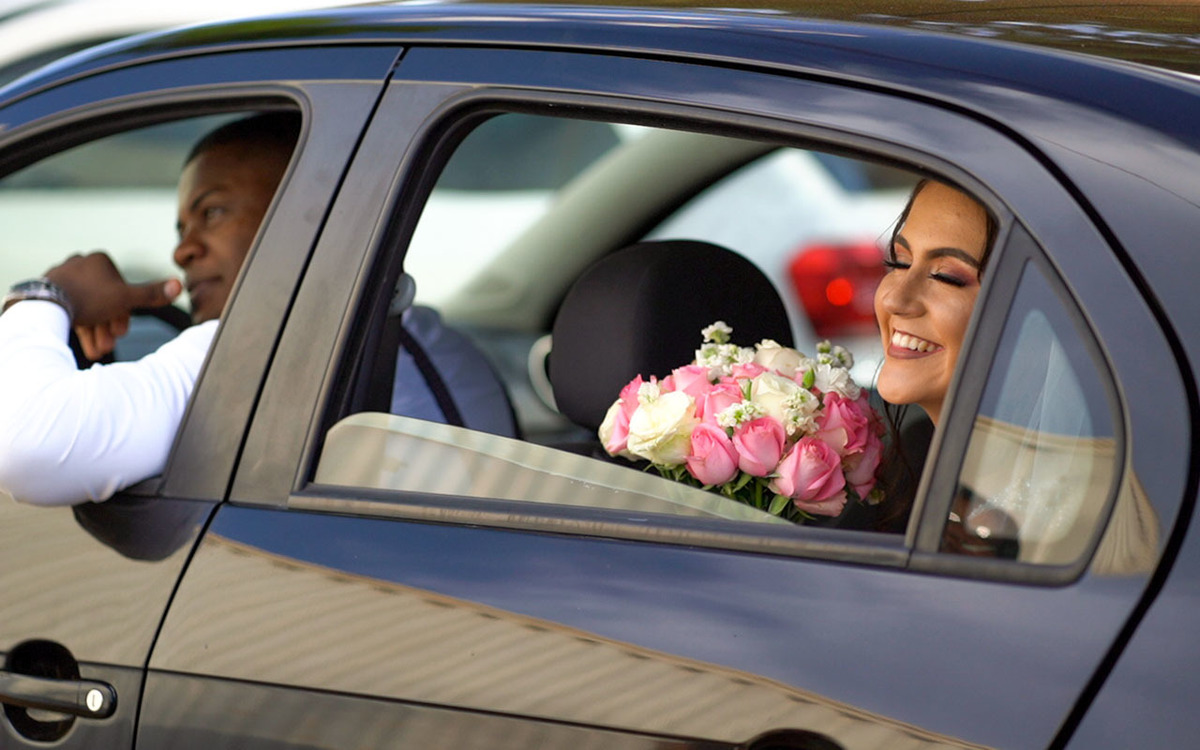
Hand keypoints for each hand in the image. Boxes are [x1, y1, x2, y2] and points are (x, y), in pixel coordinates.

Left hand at [43, 252, 181, 359]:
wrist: (45, 306)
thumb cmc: (88, 299)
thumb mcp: (126, 299)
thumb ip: (151, 294)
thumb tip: (178, 285)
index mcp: (99, 261)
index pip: (120, 288)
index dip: (124, 313)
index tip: (121, 332)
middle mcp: (79, 264)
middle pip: (103, 300)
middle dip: (107, 326)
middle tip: (108, 344)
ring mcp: (61, 276)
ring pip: (86, 306)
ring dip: (95, 330)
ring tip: (96, 350)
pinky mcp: (47, 290)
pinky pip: (69, 307)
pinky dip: (78, 325)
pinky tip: (82, 342)